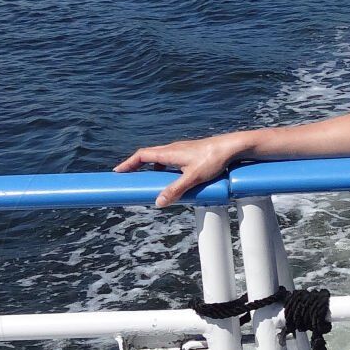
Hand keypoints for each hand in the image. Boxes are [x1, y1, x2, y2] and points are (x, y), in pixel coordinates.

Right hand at [113, 133, 247, 207]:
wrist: (232, 147)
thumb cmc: (213, 160)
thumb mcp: (193, 178)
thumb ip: (175, 190)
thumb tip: (157, 202)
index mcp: (169, 153)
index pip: (142, 155)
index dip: (128, 164)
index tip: (117, 172)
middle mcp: (172, 149)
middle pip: (148, 155)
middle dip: (135, 166)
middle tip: (127, 177)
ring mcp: (182, 150)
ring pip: (160, 158)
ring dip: (150, 167)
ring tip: (147, 181)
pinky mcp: (190, 153)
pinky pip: (170, 160)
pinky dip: (164, 168)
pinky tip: (171, 179)